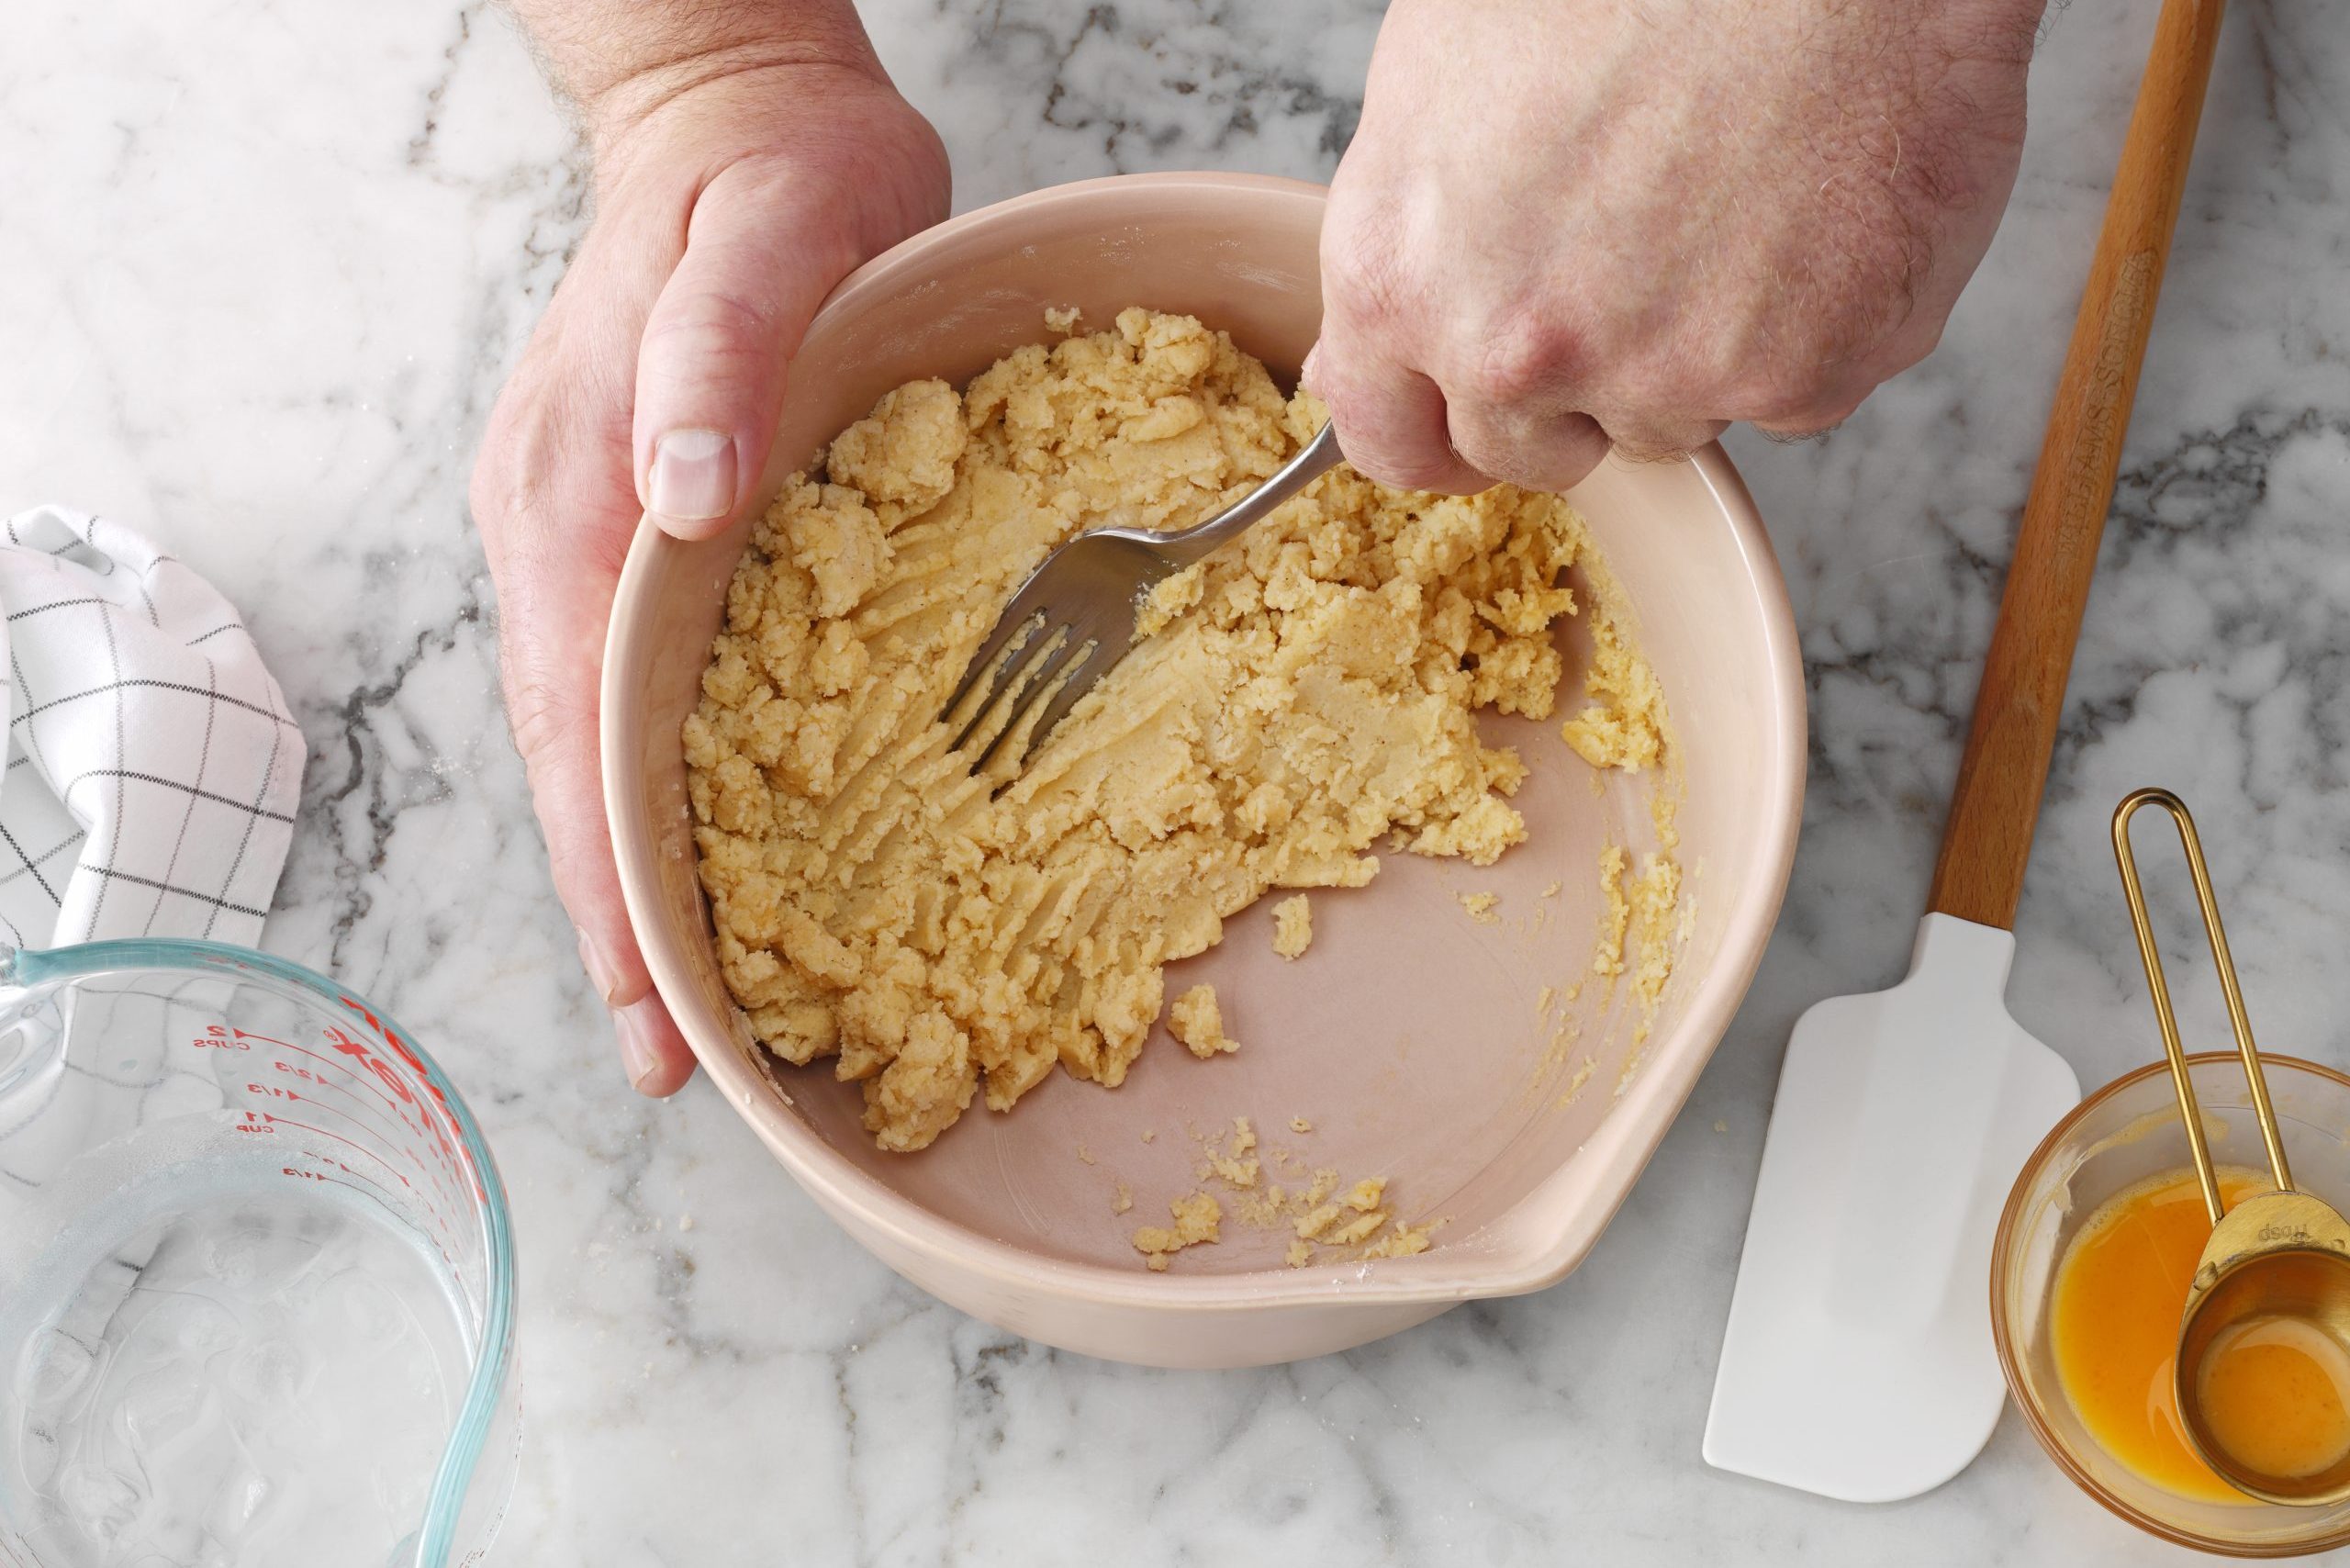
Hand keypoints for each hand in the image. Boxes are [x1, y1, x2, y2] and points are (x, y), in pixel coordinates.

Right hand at [471, 41, 947, 1094]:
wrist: (743, 120)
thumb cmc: (773, 183)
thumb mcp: (762, 240)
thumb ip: (716, 359)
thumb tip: (681, 495)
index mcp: (582, 496)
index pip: (582, 724)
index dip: (612, 868)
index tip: (650, 997)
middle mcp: (566, 537)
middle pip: (575, 764)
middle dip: (617, 916)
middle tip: (668, 1063)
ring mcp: (593, 539)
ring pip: (597, 742)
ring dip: (633, 871)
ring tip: (682, 1001)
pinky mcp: (643, 533)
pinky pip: (636, 690)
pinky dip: (660, 790)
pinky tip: (706, 852)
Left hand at [1312, 0, 2042, 492]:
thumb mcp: (1440, 74)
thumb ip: (1400, 242)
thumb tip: (1354, 359)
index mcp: (1402, 277)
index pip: (1393, 443)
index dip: (1440, 426)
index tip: (1476, 408)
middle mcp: (1514, 350)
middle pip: (1531, 451)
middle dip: (1570, 387)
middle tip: (1631, 257)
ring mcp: (1658, 376)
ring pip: (1666, 422)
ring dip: (1691, 350)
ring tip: (1728, 199)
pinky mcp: (1794, 377)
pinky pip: (1786, 396)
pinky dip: (1805, 328)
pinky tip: (1808, 214)